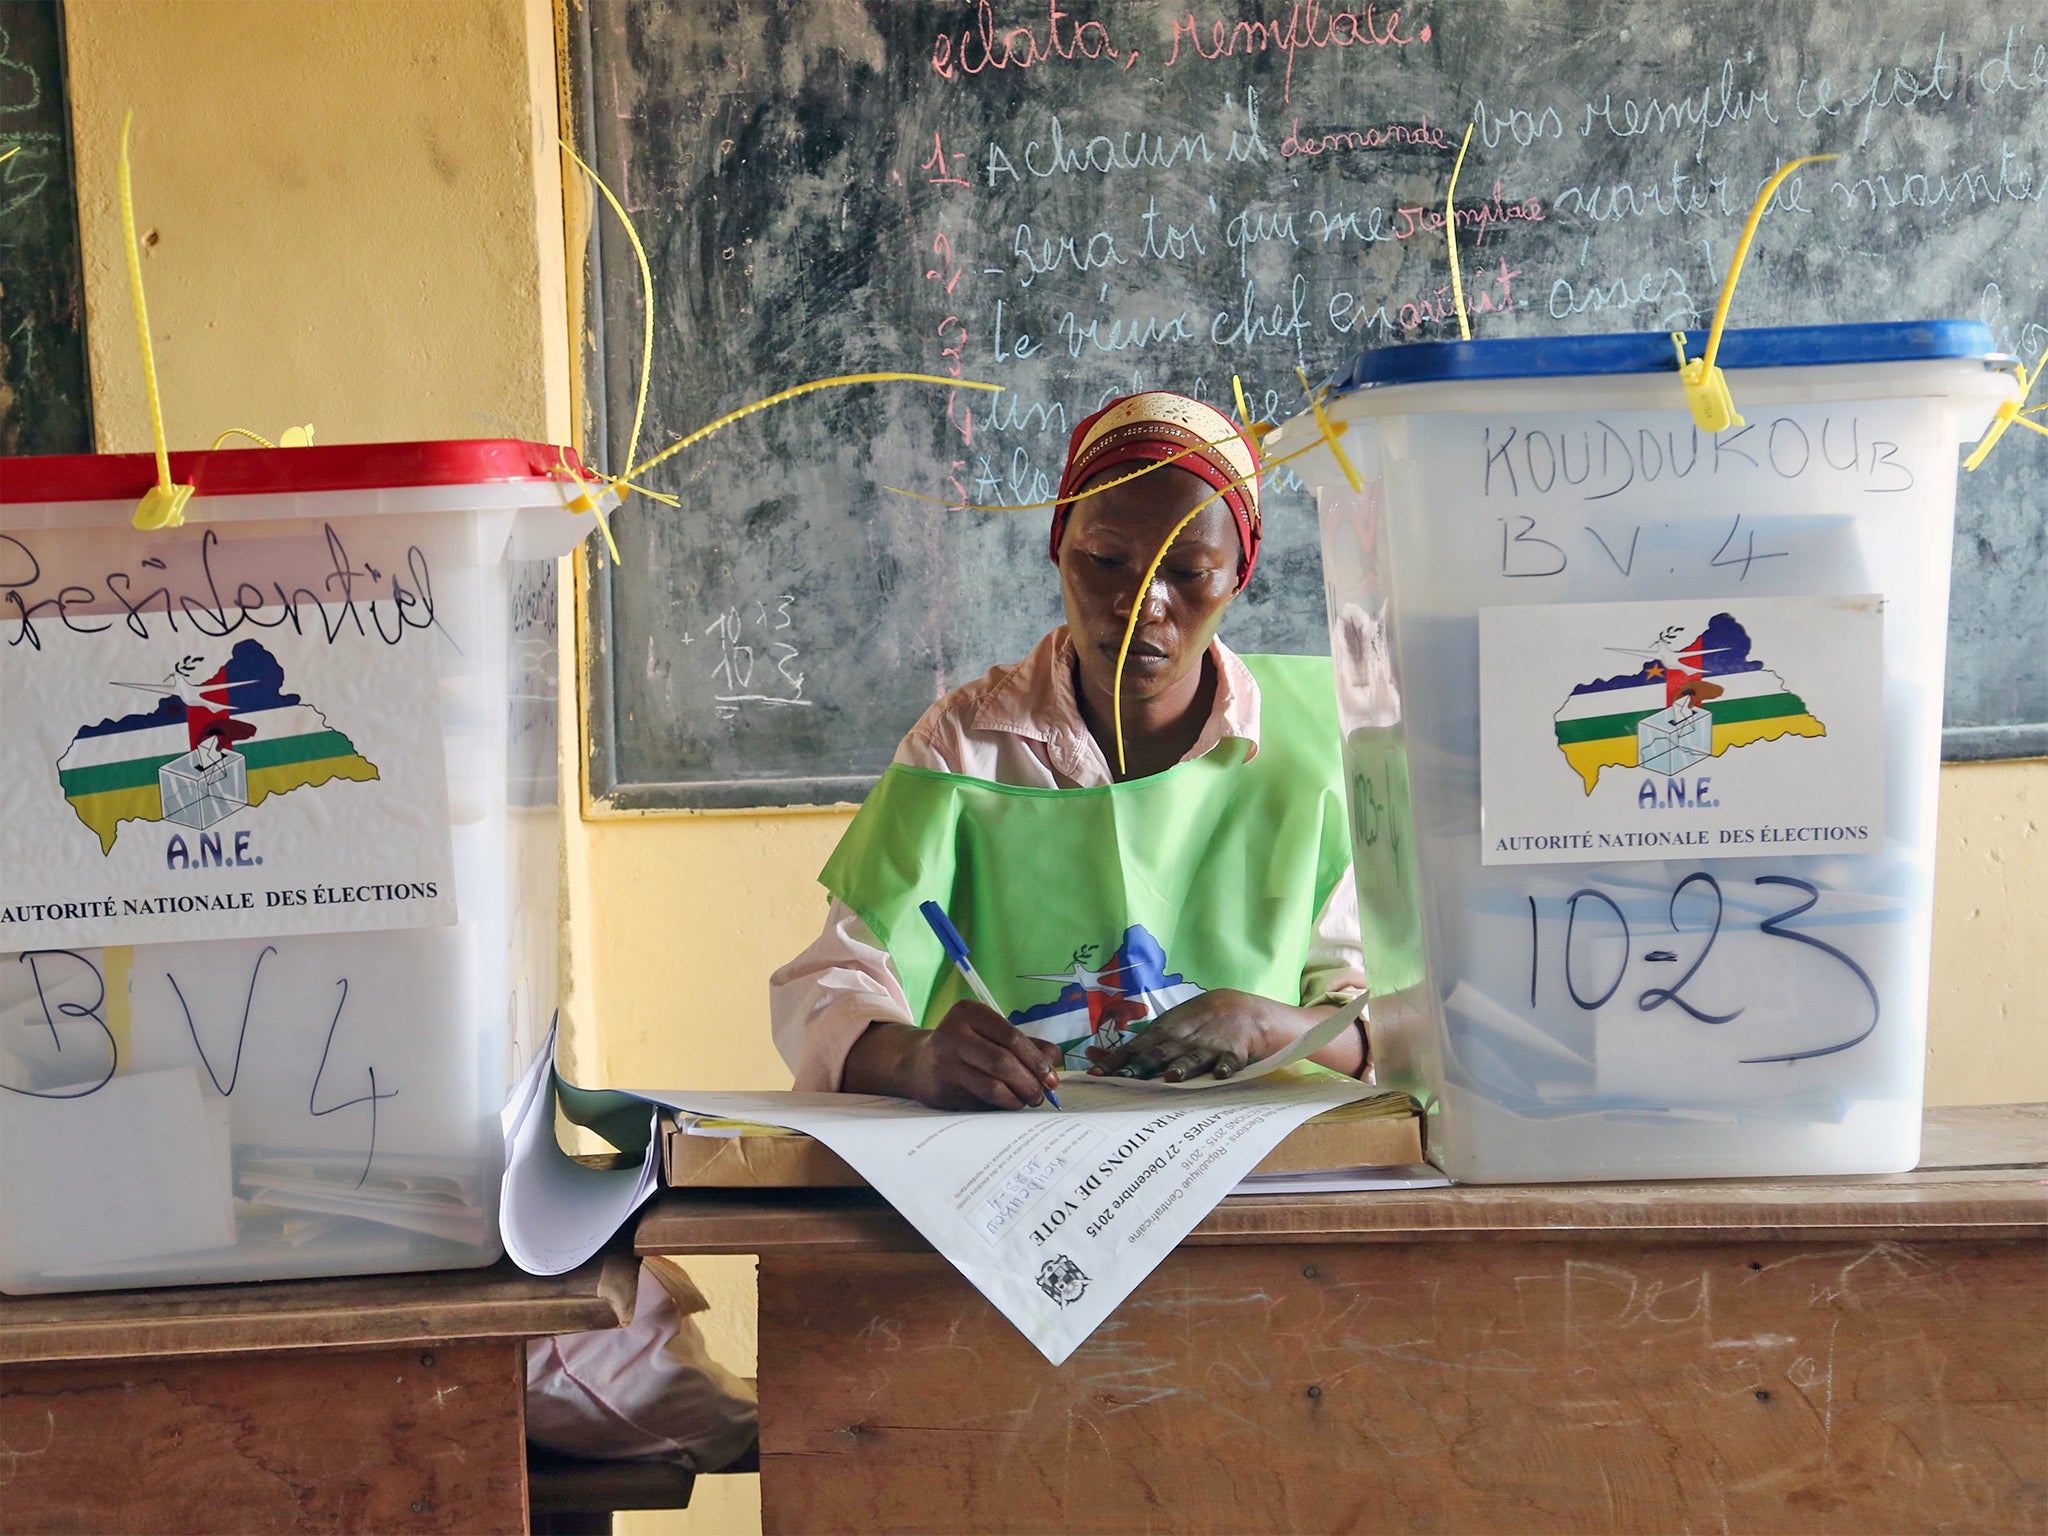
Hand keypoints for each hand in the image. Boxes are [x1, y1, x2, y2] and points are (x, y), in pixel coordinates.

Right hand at [844, 1004, 1062, 1110]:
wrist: (918, 1063)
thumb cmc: (967, 1047)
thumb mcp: (992, 1035)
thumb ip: (1026, 1045)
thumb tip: (1053, 1062)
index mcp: (968, 1012)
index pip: (1012, 1037)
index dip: (1037, 1061)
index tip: (1052, 1078)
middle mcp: (952, 1034)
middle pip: (1002, 1062)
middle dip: (1029, 1082)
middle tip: (1042, 1095)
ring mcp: (943, 1063)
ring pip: (992, 1086)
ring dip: (1017, 1098)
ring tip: (1027, 1101)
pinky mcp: (940, 1090)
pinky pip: (980, 1102)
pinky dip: (1000, 1106)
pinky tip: (1007, 1103)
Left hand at [1084, 989, 1304, 1081]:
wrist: (1242, 1008)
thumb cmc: (1195, 1024)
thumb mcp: (1164, 1029)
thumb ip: (1132, 1046)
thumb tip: (1093, 1055)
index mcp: (1164, 1032)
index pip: (1136, 1046)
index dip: (1117, 1059)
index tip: (1097, 1073)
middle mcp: (1183, 1038)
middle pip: (1160, 1053)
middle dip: (1141, 1065)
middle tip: (1124, 1078)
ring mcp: (1209, 1045)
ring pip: (1193, 1057)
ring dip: (1182, 1066)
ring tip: (1172, 1077)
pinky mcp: (1234, 1052)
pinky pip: (1230, 1060)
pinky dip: (1226, 1067)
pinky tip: (1222, 1075)